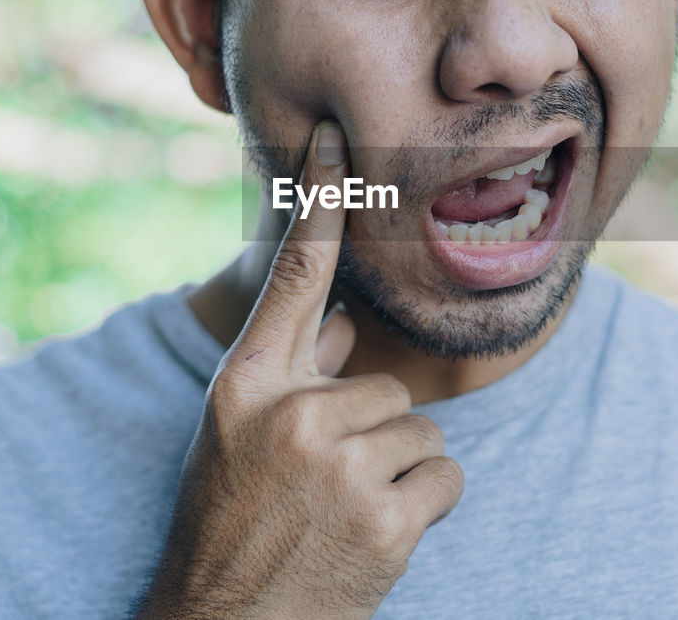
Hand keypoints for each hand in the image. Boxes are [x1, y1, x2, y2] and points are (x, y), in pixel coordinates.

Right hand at [134, 121, 463, 619]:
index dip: (319, 202)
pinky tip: (376, 538)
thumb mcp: (235, 439)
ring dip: (399, 474)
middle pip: (388, 383)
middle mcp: (291, 414)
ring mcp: (339, 467)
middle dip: (373, 432)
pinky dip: (425, 510)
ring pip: (423, 432)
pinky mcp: (385, 521)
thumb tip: (346, 322)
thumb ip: (291, 372)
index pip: (294, 277)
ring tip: (345, 514)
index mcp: (247, 386)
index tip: (336, 140)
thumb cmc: (230, 524)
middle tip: (326, 485)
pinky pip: (447, 479)